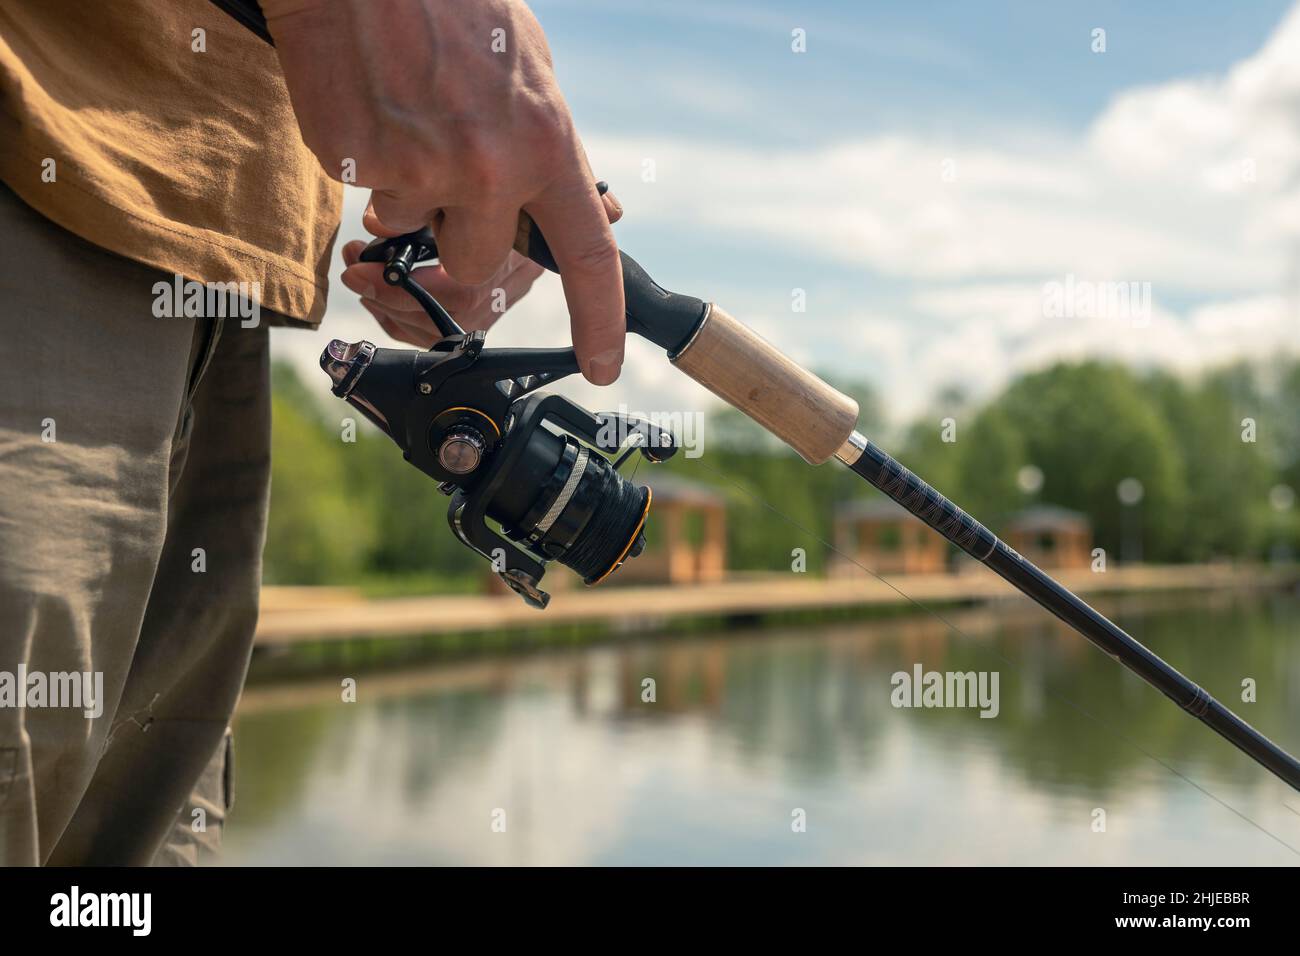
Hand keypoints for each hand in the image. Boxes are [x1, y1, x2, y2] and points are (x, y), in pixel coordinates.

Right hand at [264, 0, 625, 382]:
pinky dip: (366, 158)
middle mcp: (489, 170)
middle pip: (475, 263)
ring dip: (405, 192)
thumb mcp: (527, 69)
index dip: (600, 319)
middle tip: (443, 167)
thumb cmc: (449, 4)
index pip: (588, 256)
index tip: (604, 364)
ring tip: (405, 115)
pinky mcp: (359, 165)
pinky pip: (364, 190)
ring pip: (410, 229)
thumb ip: (540, 144)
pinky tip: (372, 102)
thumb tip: (555, 193)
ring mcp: (420, 171)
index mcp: (545, 145)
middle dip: (456, 233)